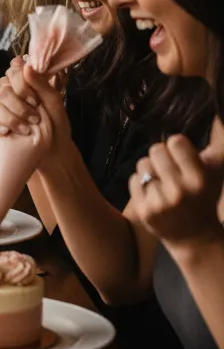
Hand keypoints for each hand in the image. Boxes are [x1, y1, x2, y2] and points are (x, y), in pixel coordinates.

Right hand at [0, 64, 68, 151]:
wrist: (54, 151)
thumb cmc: (57, 125)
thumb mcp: (54, 102)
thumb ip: (41, 84)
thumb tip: (26, 65)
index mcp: (23, 85)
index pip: (12, 72)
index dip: (22, 85)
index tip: (35, 101)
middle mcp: (9, 94)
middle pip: (2, 90)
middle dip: (19, 106)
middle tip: (35, 119)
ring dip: (10, 118)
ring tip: (26, 130)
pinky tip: (6, 132)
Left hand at [130, 135, 223, 249]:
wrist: (194, 236)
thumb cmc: (204, 195)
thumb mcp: (216, 170)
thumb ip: (218, 141)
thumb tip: (218, 112)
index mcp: (200, 179)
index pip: (175, 142)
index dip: (177, 146)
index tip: (182, 155)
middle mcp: (180, 191)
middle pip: (155, 150)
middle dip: (162, 156)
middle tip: (171, 169)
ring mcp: (160, 202)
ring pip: (142, 164)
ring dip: (151, 169)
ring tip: (164, 182)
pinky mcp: (144, 211)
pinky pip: (134, 180)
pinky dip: (142, 184)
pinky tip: (155, 194)